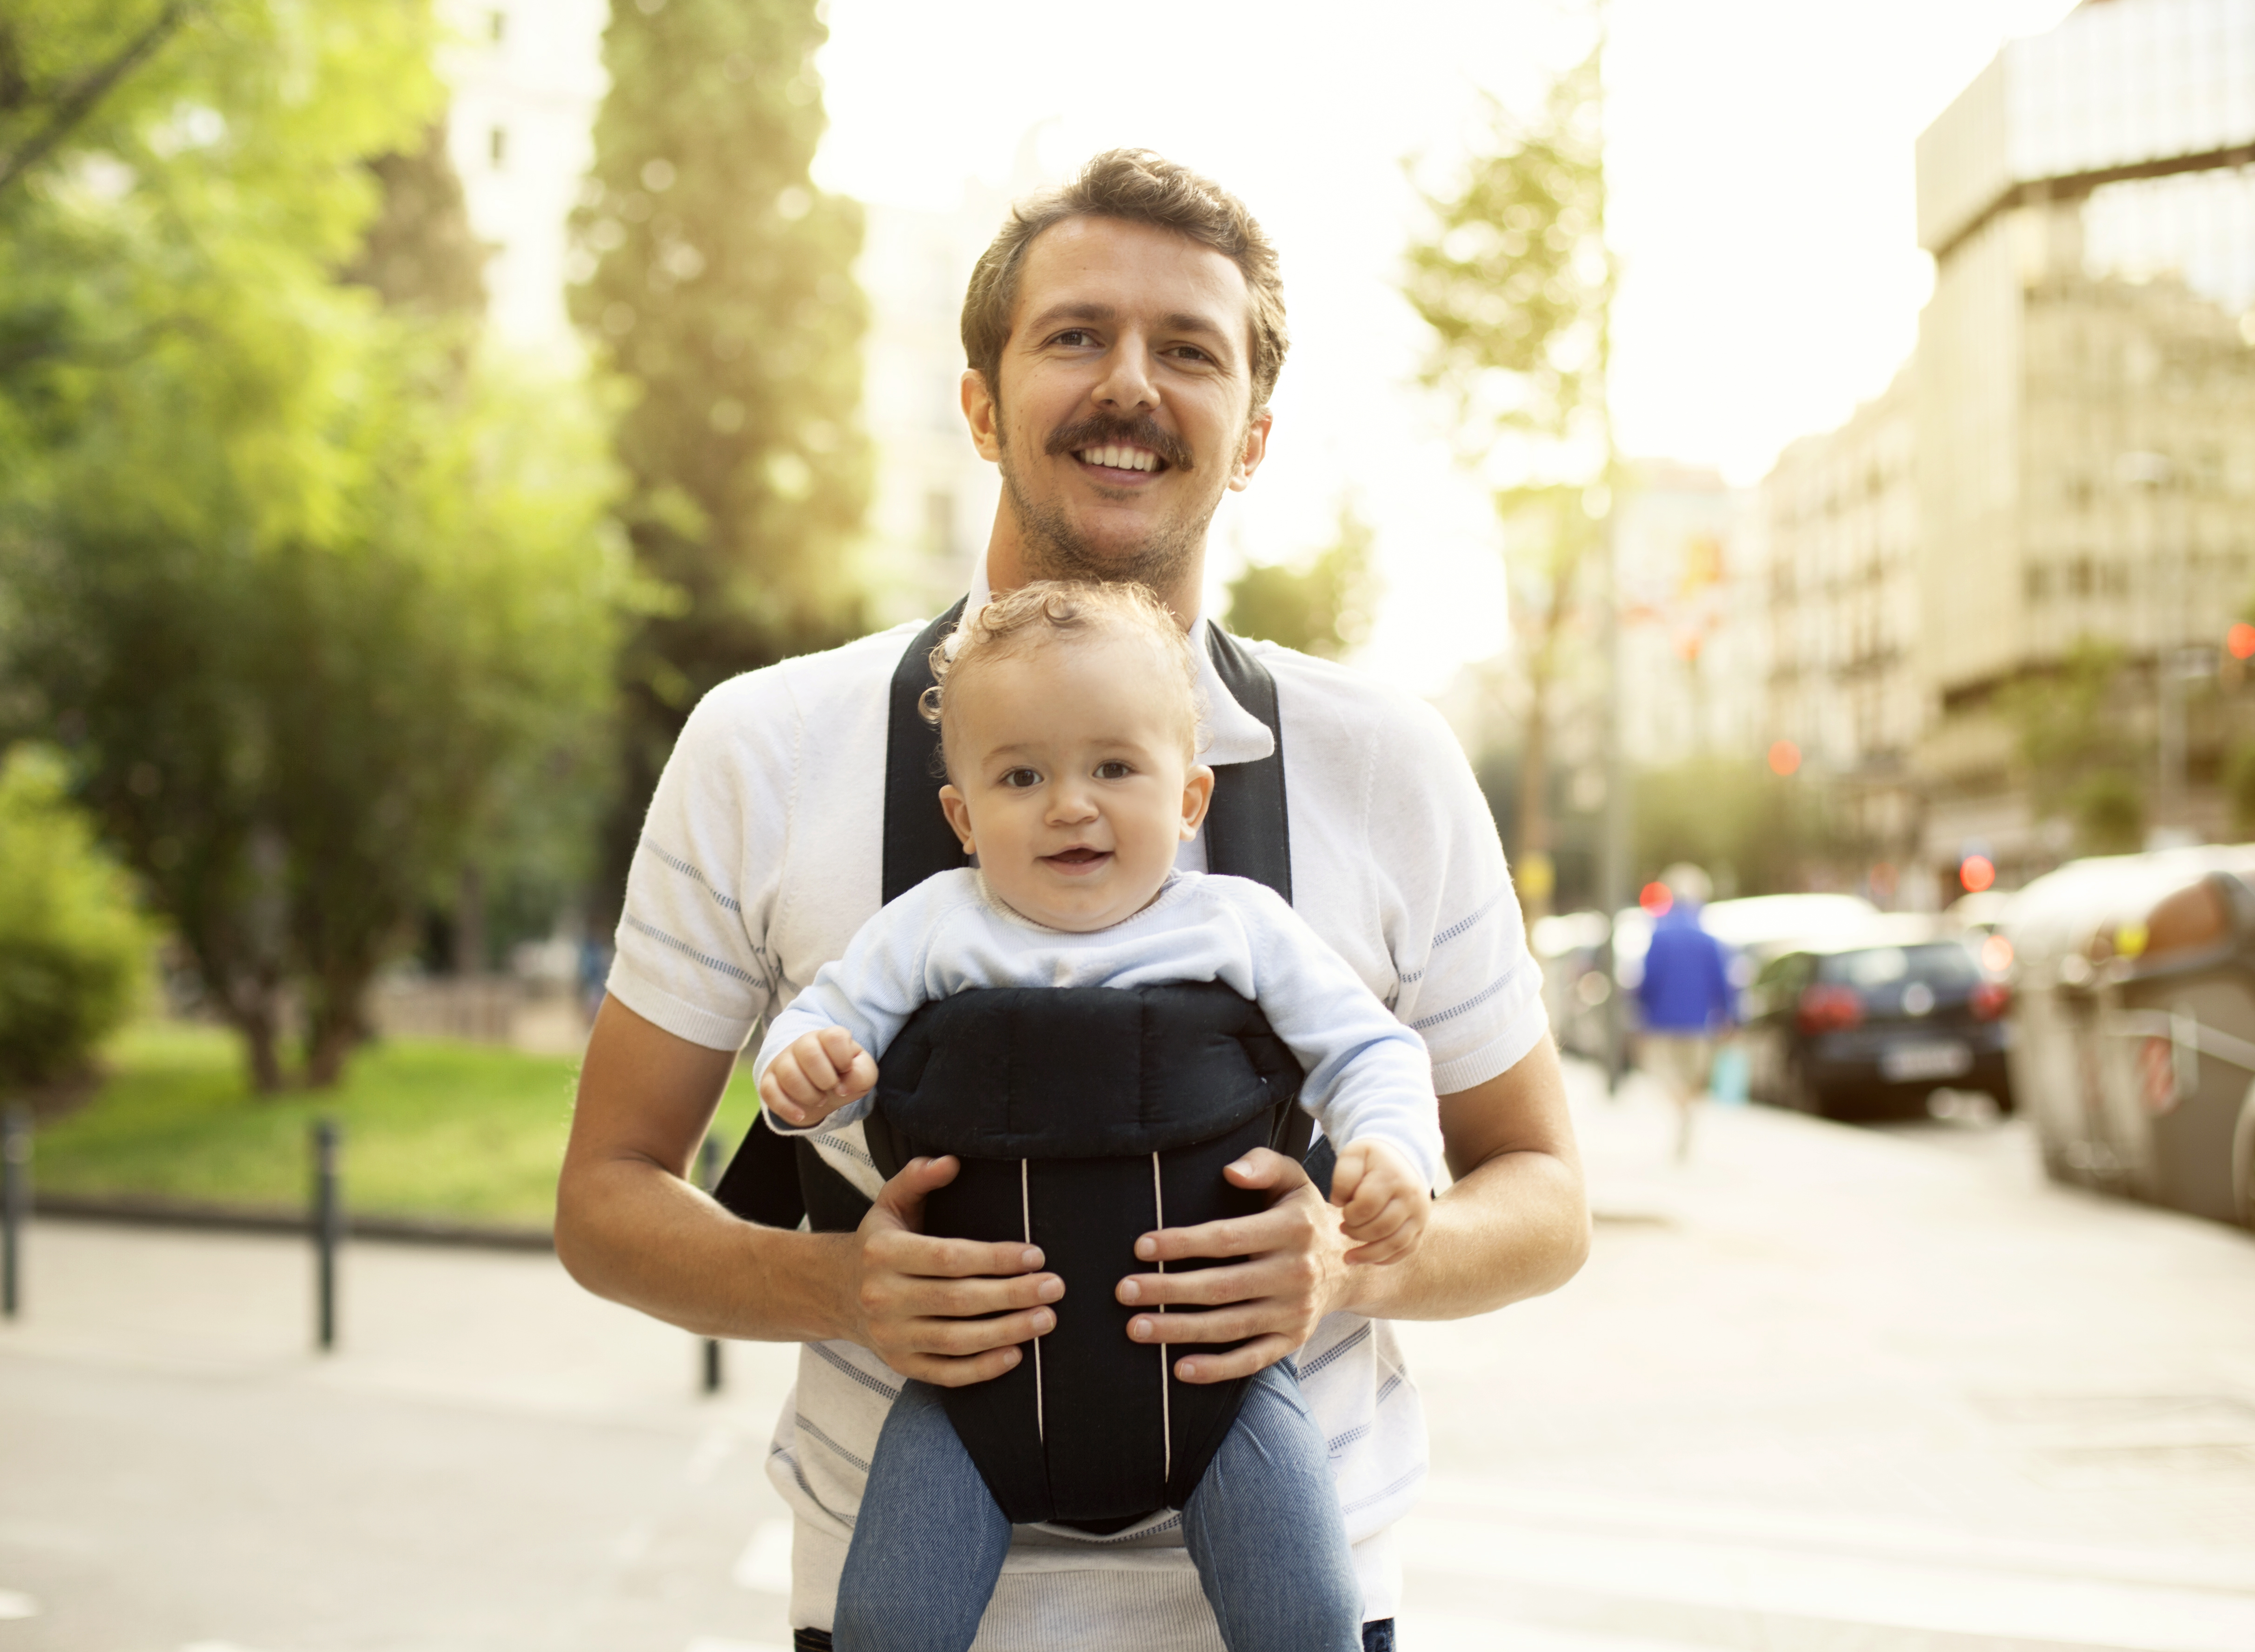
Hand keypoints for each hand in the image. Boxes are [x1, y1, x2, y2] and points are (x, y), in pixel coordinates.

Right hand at [758, 1026, 877, 1126]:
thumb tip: (843, 1087)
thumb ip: (862, 1074)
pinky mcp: (769, 1081)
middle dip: (825, 1079)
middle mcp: (803, 1044)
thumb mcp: (863, 1074)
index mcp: (828, 1037)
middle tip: (832, 1088)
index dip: (843, 1058)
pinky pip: (769, 1091)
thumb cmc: (844, 1076)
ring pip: (788, 1072)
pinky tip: (801, 1115)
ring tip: (820, 1101)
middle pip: (809, 1052)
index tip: (845, 1070)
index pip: (834, 1036)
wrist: (821, 1091)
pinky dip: (786, 1107)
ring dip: (808, 1094)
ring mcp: (783, 1061)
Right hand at [849, 1155, 1064, 1387]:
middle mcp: (882, 1297)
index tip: (1036, 1255)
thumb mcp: (890, 1203)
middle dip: (1012, 1295)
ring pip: (955, 1340)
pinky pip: (945, 1372)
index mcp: (883, 1253)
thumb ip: (917, 1178)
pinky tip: (1016, 1355)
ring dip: (1007, 1332)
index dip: (995, 1258)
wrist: (836, 1291)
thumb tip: (951, 1161)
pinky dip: (981, 1369)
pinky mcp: (899, 1364)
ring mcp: (890, 1336)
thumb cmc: (879, 1242)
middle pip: (957, 1300)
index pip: (948, 1257)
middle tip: (1054, 1287)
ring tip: (1046, 1318)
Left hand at [1111, 1148, 1353, 1385]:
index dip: (1182, 1243)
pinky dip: (1217, 1369)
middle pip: (1221, 1287)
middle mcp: (1296, 1273)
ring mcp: (1295, 1312)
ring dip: (1179, 1330)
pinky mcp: (1293, 1340)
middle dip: (1167, 1290)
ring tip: (1136, 1328)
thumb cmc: (1302, 1215)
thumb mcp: (1293, 1179)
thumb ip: (1263, 1165)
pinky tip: (1180, 1369)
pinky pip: (1252, 1359)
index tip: (1141, 1247)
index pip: (1227, 1238)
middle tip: (1124, 1291)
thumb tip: (1230, 1171)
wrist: (1349, 1264)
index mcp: (1293, 1229)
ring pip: (1230, 1326)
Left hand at [1328, 1139, 1428, 1266]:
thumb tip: (1339, 1204)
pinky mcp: (1421, 1227)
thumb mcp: (1353, 1155)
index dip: (1350, 1214)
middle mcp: (1411, 1197)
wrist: (1401, 1157)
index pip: (1367, 1206)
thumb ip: (1342, 1178)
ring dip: (1369, 1255)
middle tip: (1343, 1228)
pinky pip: (1407, 1250)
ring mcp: (1420, 1214)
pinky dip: (1387, 1258)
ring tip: (1349, 1258)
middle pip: (1381, 1228)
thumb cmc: (1372, 1160)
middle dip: (1356, 1233)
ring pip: (1396, 1244)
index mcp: (1392, 1177)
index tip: (1343, 1210)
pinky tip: (1369, 1259)